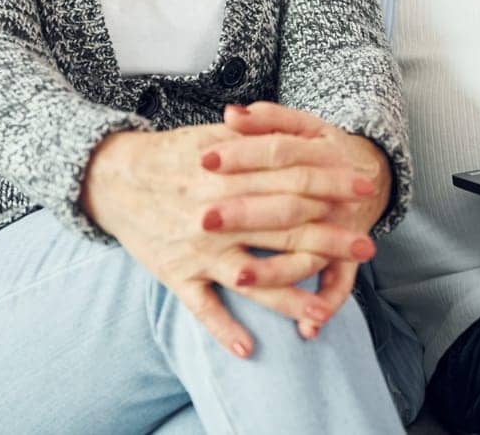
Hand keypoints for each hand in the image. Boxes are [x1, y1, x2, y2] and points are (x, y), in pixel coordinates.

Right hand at [81, 122, 378, 357]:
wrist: (112, 178)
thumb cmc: (173, 155)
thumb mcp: (214, 135)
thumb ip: (258, 133)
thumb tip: (303, 131)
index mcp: (229, 173)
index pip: (292, 178)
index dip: (331, 182)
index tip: (365, 188)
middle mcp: (216, 214)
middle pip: (282, 228)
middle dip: (328, 239)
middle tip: (366, 247)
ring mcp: (197, 249)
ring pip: (249, 276)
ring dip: (287, 297)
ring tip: (323, 310)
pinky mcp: (176, 274)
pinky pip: (202, 307)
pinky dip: (223, 328)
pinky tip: (250, 348)